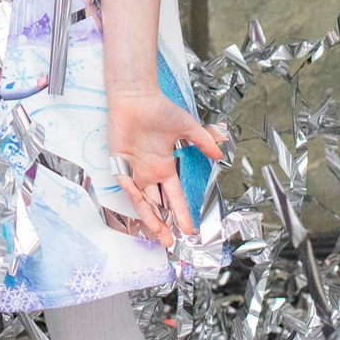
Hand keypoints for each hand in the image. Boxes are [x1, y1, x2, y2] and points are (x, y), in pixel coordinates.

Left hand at [105, 87, 222, 246]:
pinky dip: (135, 196)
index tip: (189, 228)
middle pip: (157, 204)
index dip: (181, 213)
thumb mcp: (187, 127)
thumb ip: (203, 142)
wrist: (137, 97)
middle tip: (171, 241)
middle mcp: (149, 172)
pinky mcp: (120, 162)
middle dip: (164, 224)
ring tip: (160, 235)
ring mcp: (135, 169)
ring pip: (143, 201)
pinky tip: (145, 208)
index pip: (173, 196)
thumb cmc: (159, 109)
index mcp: (164, 166)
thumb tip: (220, 152)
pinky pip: (127, 184)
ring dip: (151, 218)